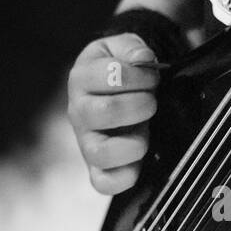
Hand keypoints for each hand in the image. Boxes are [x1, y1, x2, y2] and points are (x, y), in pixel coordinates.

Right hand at [67, 33, 159, 194]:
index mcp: (82, 79)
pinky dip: (125, 176)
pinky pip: (103, 183)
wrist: (115, 91)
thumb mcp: (123, 48)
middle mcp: (78, 112)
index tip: (152, 77)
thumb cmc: (120, 70)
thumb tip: (142, 58)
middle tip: (152, 101)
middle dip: (139, 105)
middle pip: (104, 113)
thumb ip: (132, 47)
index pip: (109, 75)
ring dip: (134, 141)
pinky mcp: (97, 168)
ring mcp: (86, 142)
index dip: (139, 75)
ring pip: (100, 152)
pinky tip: (140, 160)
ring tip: (146, 128)